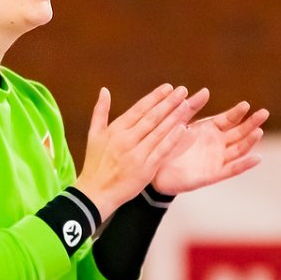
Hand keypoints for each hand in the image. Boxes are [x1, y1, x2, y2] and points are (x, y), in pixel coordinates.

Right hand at [74, 84, 209, 218]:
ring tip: (186, 104)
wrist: (95, 192)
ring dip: (174, 117)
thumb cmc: (95, 163)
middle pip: (152, 117)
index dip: (155, 97)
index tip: (168, 87)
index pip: (139, 109)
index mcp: (116, 129)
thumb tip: (104, 90)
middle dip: (168, 103)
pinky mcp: (146, 168)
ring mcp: (137, 154)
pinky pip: (162, 150)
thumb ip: (100, 111)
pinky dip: (173, 139)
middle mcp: (127, 139)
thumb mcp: (93, 134)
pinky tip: (184, 128)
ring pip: (159, 131)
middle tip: (182, 90)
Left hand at [152, 101, 267, 195]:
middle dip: (252, 123)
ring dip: (250, 141)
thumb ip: (192, 108)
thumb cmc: (166, 145)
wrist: (154, 169)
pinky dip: (244, 165)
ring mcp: (216, 160)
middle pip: (239, 133)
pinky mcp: (211, 175)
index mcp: (210, 130)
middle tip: (264, 113)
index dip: (238, 112)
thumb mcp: (179, 123)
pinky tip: (257, 158)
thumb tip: (206, 90)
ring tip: (259, 131)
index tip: (246, 104)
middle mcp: (217, 144)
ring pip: (238, 150)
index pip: (229, 119)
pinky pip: (230, 170)